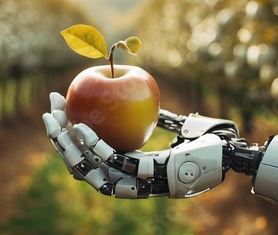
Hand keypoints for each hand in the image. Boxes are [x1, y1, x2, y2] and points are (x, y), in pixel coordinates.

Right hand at [42, 92, 224, 198]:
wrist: (226, 155)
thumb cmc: (200, 142)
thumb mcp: (169, 125)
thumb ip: (146, 115)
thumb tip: (126, 92)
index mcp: (126, 170)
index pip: (86, 155)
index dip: (66, 135)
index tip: (59, 107)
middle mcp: (124, 181)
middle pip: (80, 164)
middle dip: (59, 138)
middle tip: (50, 109)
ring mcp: (133, 186)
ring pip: (87, 168)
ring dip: (66, 144)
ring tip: (55, 119)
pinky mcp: (145, 181)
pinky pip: (112, 163)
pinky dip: (94, 146)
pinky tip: (81, 127)